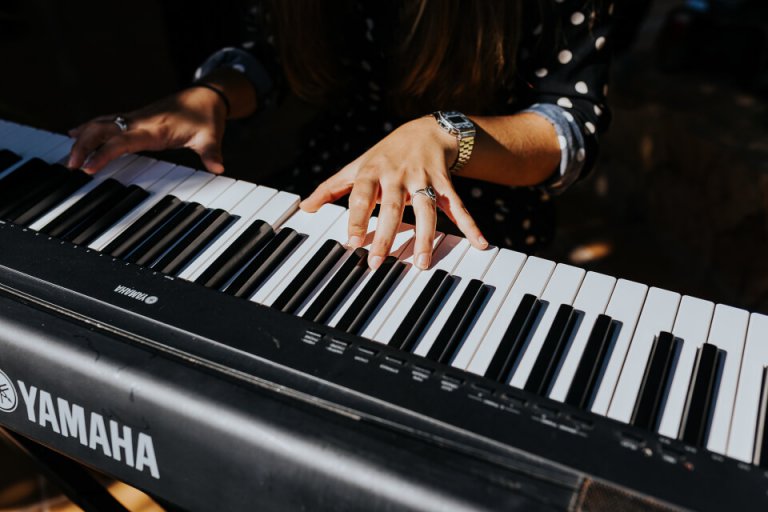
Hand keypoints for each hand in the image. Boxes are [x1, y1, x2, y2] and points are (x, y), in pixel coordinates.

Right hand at [67, 86, 227, 173]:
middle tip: (70, 166)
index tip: (88, 167)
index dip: (104, 153)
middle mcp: (139, 121)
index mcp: (153, 128)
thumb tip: (219, 168)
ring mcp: (135, 118)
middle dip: (84, 147)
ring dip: (83, 138)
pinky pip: (106, 122)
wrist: (207, 96)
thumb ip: (212, 153)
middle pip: (102, 130)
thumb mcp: (211, 136)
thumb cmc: (207, 116)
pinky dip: (89, 129)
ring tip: (68, 157)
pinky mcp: (136, 118)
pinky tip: (76, 134)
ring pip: (100, 124)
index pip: (122, 140)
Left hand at [300, 116, 487, 269]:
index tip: (351, 242)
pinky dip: (470, 225)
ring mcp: (424, 179)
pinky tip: (480, 243)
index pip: (361, 195)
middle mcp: (398, 174)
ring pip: (427, 209)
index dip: (356, 218)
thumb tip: (305, 207)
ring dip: (425, 236)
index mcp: (372, 171)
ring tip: (421, 262)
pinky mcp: (446, 183)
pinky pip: (458, 206)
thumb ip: (332, 188)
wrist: (425, 131)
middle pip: (394, 206)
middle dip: (387, 233)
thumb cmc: (385, 155)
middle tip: (380, 261)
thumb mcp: (356, 167)